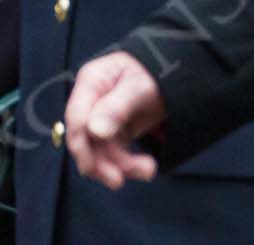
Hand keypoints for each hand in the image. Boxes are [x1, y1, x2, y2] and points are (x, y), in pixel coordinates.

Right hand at [63, 51, 165, 189]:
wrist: (176, 74)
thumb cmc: (154, 72)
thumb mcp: (139, 86)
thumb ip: (116, 107)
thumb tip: (94, 131)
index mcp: (91, 82)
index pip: (76, 117)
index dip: (80, 144)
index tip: (90, 167)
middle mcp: (92, 101)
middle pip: (85, 139)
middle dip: (100, 163)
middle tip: (118, 181)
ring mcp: (102, 118)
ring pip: (101, 151)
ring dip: (120, 166)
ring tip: (148, 170)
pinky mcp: (115, 131)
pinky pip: (114, 153)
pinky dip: (128, 165)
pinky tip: (146, 168)